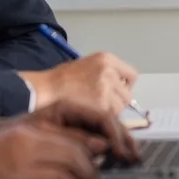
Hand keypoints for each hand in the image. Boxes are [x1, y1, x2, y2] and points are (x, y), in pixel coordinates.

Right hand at [0, 121, 100, 178]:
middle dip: (94, 165)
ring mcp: (26, 151)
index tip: (98, 163)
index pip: (70, 133)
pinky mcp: (21, 171)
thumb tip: (60, 167)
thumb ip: (33, 152)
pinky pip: (60, 177)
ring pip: (74, 159)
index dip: (89, 148)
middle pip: (77, 145)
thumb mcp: (7, 152)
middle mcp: (30, 135)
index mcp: (27, 129)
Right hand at [18, 51, 138, 113]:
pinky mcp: (101, 105)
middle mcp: (110, 72)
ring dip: (111, 112)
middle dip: (118, 102)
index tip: (117, 93)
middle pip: (127, 94)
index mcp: (107, 59)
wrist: (46, 89)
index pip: (132, 75)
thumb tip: (119, 88)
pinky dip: (103, 119)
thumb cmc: (61, 79)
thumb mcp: (87, 65)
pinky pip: (110, 116)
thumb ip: (106, 74)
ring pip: (120, 107)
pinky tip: (90, 116)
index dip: (126, 86)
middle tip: (103, 106)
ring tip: (94, 111)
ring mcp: (106, 89)